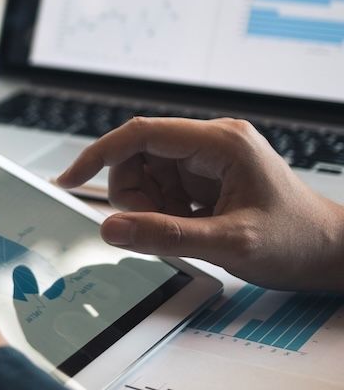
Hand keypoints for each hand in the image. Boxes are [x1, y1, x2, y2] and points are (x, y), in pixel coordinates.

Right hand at [57, 117, 343, 291]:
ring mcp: (207, 161)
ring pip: (144, 176)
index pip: (140, 134)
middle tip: (156, 228)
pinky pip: (160, 191)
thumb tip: (111, 228)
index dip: (98, 155)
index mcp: (221, 142)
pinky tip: (191, 229)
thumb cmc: (297, 242)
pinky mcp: (205, 179)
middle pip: (137, 157)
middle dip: (134, 197)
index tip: (70, 180)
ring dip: (148, 208)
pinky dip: (162, 214)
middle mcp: (211, 143)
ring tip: (183, 231)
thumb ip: (166, 236)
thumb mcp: (230, 245)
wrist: (331, 255)